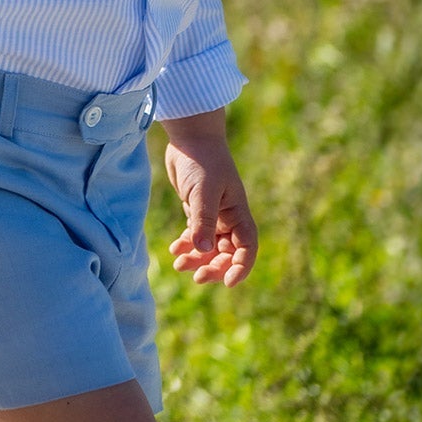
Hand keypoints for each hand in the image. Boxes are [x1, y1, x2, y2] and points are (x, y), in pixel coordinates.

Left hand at [161, 110, 257, 287]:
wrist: (190, 138)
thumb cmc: (202, 161)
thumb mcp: (203, 192)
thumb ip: (203, 221)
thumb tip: (203, 250)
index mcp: (238, 212)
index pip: (247, 247)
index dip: (241, 267)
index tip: (228, 283)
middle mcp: (228, 217)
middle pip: (227, 252)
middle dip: (214, 267)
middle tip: (197, 277)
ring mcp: (213, 214)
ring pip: (209, 247)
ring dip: (197, 258)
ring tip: (179, 264)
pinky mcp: (197, 210)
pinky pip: (195, 235)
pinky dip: (186, 245)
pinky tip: (174, 249)